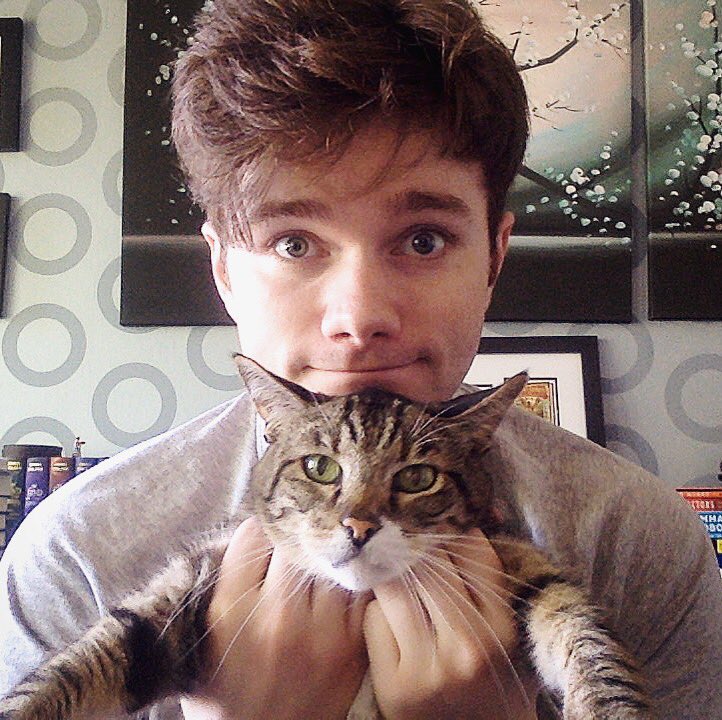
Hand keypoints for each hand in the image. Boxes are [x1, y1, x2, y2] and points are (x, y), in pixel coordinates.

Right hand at [184, 516, 369, 719]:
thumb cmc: (224, 689)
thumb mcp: (209, 632)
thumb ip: (227, 579)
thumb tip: (256, 528)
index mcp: (232, 610)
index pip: (255, 535)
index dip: (264, 527)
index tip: (270, 528)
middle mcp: (278, 616)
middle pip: (297, 542)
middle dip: (299, 533)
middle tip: (303, 531)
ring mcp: (320, 633)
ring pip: (333, 559)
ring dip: (329, 551)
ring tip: (329, 547)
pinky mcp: (351, 647)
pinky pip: (361, 590)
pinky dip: (354, 577)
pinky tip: (349, 573)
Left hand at [363, 529, 538, 719]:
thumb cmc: (489, 675)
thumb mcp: (504, 629)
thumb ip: (487, 579)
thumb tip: (464, 519)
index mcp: (503, 627)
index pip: (471, 551)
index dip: (450, 530)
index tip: (437, 523)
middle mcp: (469, 646)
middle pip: (428, 565)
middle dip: (413, 547)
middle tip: (403, 536)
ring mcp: (430, 668)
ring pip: (395, 586)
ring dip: (390, 575)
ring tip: (391, 572)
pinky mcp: (395, 686)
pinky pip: (374, 619)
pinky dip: (377, 612)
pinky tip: (388, 619)